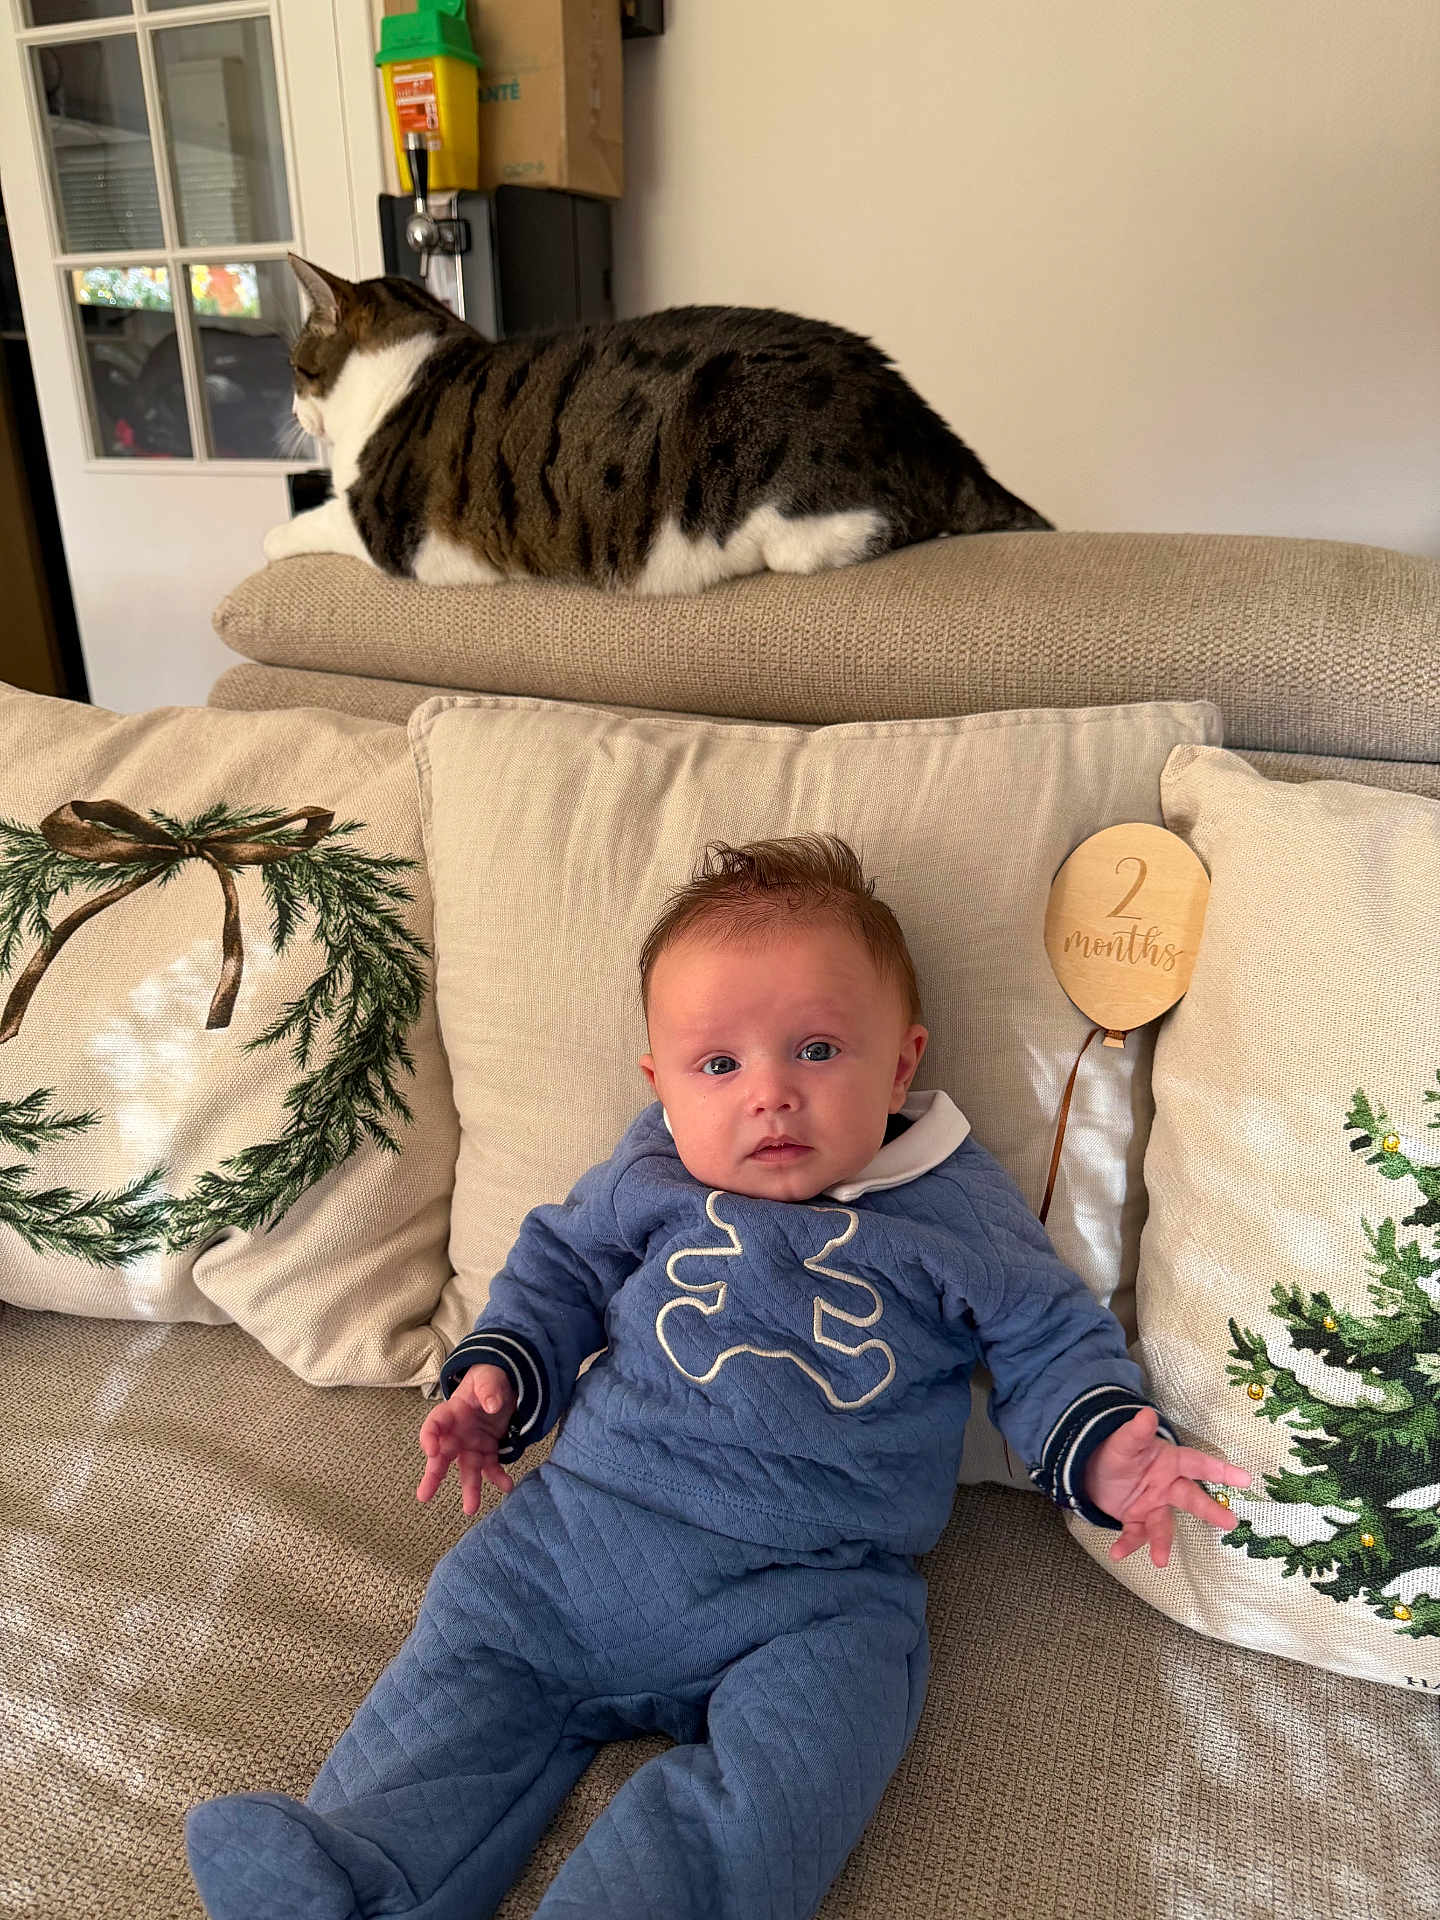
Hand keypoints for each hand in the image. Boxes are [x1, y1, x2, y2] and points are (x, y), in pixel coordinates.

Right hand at [416, 1364, 516, 1515]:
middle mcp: (456, 1434)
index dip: (429, 1437)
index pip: (434, 1424)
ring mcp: (471, 1445)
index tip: (431, 1450)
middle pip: (442, 1456)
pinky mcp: (487, 1451)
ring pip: (467, 1470)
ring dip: (469, 1489)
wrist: (500, 1386)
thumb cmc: (487, 1379)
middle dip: (434, 1475)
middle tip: (424, 1495)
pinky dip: (498, 1478)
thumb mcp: (488, 1377)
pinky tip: (507, 1486)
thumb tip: (493, 1405)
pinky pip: (491, 1467)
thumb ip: (488, 1388)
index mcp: (451, 1412)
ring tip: (471, 1509)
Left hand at [1083, 1406, 1250, 1567]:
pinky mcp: (1137, 1522)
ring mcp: (1153, 1506)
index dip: (1220, 1470)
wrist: (1095, 1473)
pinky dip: (1128, 1544)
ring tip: (1160, 1560)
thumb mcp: (1124, 1442)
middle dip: (1209, 1510)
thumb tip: (1146, 1414)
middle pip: (1190, 1498)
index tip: (1245, 1479)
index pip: (1197, 1464)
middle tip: (1230, 1522)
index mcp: (1169, 1462)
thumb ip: (1136, 1432)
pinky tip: (1117, 1553)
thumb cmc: (1118, 1453)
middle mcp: (1166, 1487)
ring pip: (1163, 1525)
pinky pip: (1135, 1534)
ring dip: (1162, 1542)